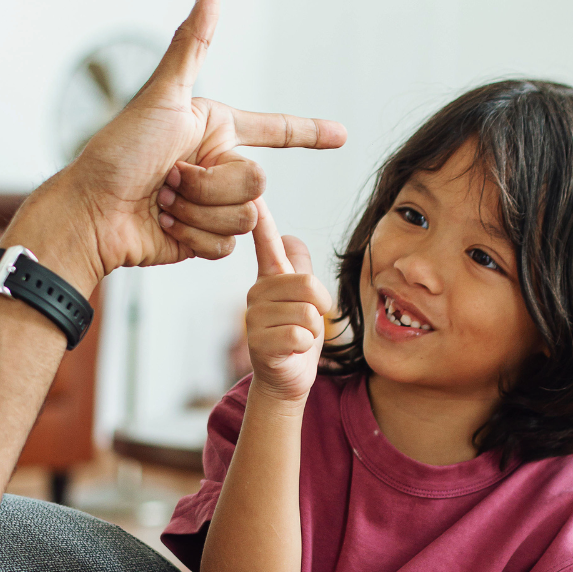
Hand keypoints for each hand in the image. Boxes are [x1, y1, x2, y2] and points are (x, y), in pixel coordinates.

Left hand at [9, 0, 345, 292]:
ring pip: (242, 218)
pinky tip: (164, 227)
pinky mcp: (201, 241)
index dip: (308, 132)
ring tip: (162, 201)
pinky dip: (192, 238)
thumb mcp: (160, 97)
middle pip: (256, 182)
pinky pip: (224, 246)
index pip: (274, 129)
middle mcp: (217, 169)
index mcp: (215, 131)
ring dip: (196, 212)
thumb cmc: (119, 152)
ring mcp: (211, 207)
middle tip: (169, 177)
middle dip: (209, 184)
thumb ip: (191, 46)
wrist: (93, 212)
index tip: (341, 136)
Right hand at [244, 200, 332, 402]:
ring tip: (297, 337)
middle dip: (320, 307)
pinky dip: (304, 346)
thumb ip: (299, 269)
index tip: (252, 193)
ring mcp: (254, 318)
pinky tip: (290, 351)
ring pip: (308, 312)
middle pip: (308, 284)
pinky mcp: (259, 343)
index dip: (261, 218)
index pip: (265, 239)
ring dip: (313, 330)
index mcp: (270, 276)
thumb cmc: (297, 334)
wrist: (286, 378)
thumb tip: (289, 239)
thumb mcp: (304, 299)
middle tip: (307, 321)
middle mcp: (256, 292)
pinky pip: (300, 334)